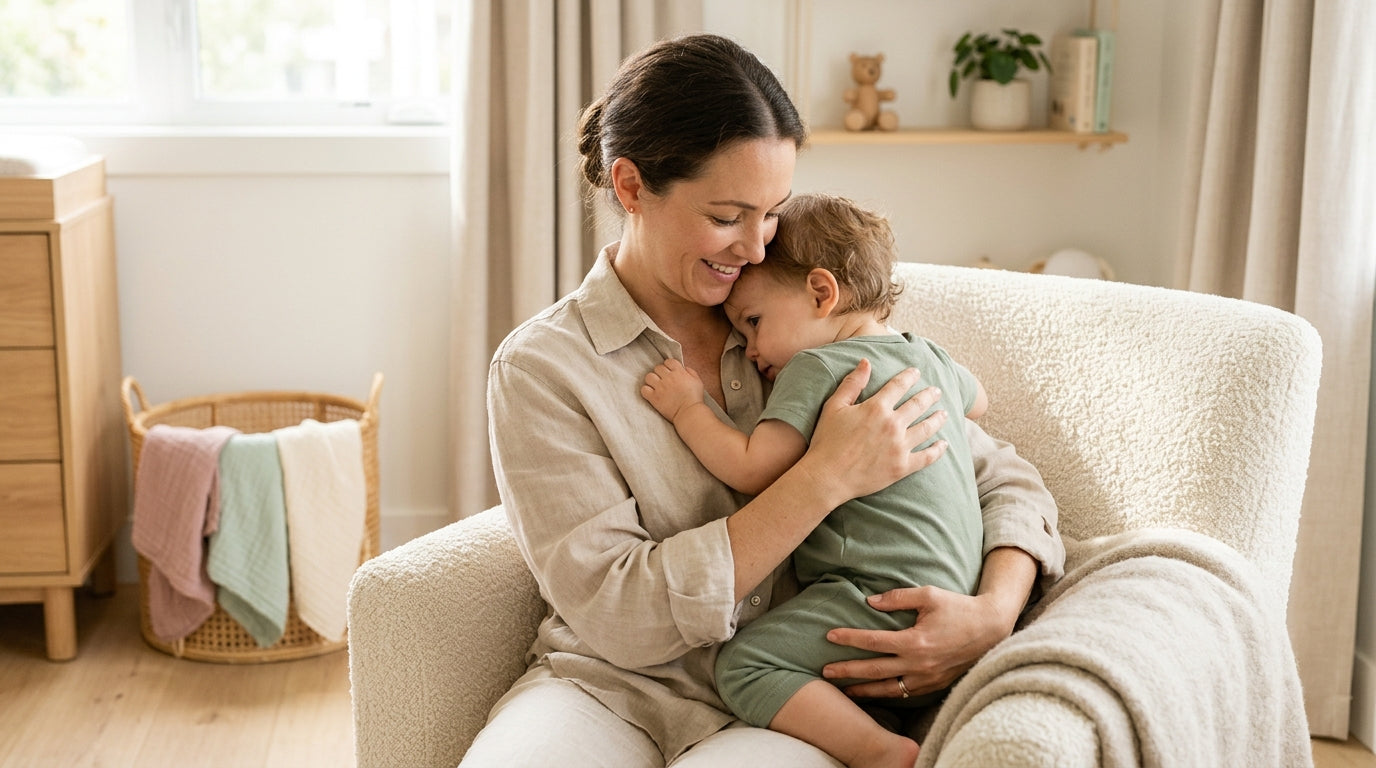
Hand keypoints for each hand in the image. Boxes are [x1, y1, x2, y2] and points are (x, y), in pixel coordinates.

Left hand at [641, 358, 704, 422]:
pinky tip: (651, 394)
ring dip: (652, 380)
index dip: (668, 366)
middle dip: (660, 373)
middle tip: (663, 380)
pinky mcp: (654, 397)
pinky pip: (644, 389)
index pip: (668, 361)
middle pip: (658, 368)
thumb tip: (683, 368)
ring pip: (649, 376)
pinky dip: (646, 391)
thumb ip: (691, 372)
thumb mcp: (698, 381)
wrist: (689, 413)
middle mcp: (668, 378)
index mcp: (679, 372)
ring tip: (656, 386)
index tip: (670, 372)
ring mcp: (660, 387)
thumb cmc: (694, 398)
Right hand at [797, 359, 947, 507]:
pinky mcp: (902, 467)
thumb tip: (866, 362)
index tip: (916, 372)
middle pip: (918, 405)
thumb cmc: (827, 440)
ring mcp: (900, 446)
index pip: (899, 386)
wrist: (827, 476)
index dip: (909, 377)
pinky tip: (943, 444)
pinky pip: (926, 457)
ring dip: (937, 418)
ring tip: (944, 413)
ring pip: (927, 428)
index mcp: (876, 408)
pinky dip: (937, 450)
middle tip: (937, 391)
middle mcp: (892, 425)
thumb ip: (852, 384)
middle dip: (929, 395)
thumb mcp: (834, 407)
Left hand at [821, 585, 1014, 698]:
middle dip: (847, 671)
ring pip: (887, 689)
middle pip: (874, 671)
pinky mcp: (934, 685)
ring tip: (843, 690)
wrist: (991, 630)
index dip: (849, 638)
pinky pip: (904, 693)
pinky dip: (886, 694)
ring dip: (863, 690)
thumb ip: (898, 597)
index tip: (830, 636)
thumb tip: (870, 602)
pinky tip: (873, 692)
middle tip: (825, 671)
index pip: (873, 642)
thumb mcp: (929, 595)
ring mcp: (927, 678)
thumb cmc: (959, 608)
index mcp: (915, 641)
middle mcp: (919, 664)